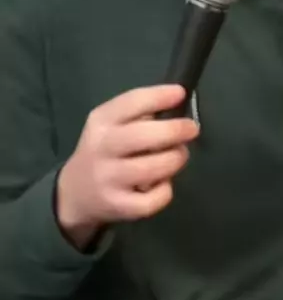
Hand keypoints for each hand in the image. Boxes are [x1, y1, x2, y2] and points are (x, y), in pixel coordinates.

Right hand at [56, 85, 197, 249]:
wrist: (75, 194)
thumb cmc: (104, 150)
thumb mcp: (109, 124)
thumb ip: (137, 113)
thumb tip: (175, 104)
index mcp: (101, 121)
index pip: (132, 102)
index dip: (160, 96)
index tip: (180, 93)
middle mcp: (102, 148)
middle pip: (144, 136)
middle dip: (175, 130)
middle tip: (191, 129)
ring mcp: (108, 179)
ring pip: (152, 168)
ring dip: (175, 159)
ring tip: (179, 155)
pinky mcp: (117, 206)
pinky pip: (151, 200)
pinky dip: (165, 191)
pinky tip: (163, 184)